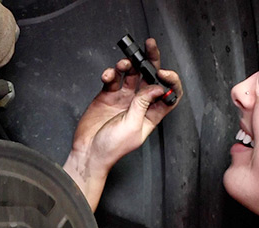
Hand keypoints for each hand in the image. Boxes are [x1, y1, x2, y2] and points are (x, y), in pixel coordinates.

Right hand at [64, 38, 181, 210]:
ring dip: (128, 65)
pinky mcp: (107, 95)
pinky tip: (107, 76)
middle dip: (151, 61)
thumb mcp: (132, 126)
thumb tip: (157, 87)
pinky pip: (112, 79)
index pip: (168, 94)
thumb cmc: (112, 147)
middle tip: (150, 46)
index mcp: (151, 115)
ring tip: (123, 64)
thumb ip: (143, 104)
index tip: (163, 73)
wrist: (89, 152)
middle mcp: (140, 104)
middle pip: (150, 78)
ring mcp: (123, 98)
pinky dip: (110, 74)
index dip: (170, 81)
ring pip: (131, 75)